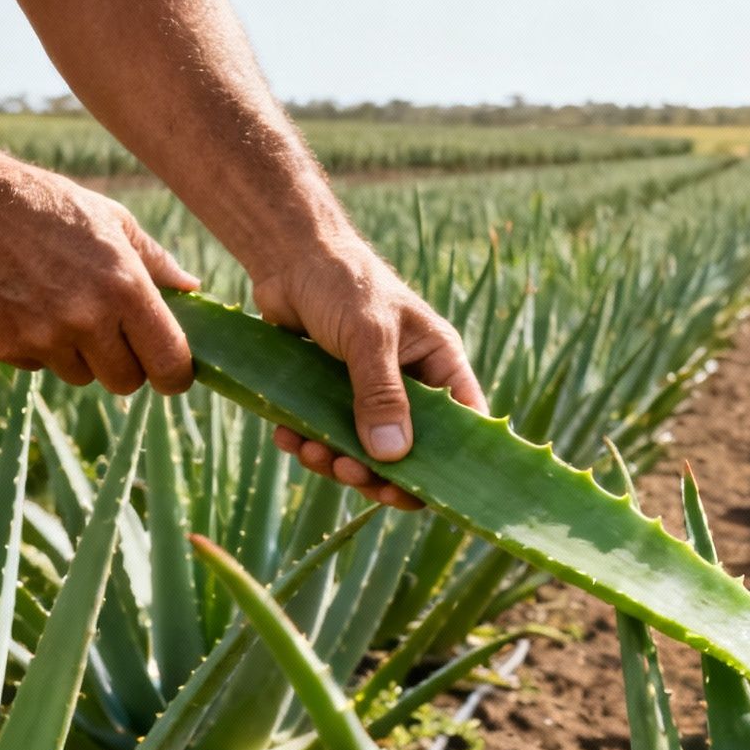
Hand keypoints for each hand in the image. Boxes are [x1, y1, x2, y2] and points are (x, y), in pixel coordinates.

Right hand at [0, 161, 199, 394]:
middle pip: (126, 382)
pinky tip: (23, 303)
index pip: (170, 364)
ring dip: (78, 354)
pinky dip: (37, 346)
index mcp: (126, 288)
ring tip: (57, 304)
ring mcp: (44, 337)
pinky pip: (38, 366)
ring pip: (81, 376)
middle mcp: (88, 319)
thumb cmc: (45, 205)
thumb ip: (156, 260)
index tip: (170, 373)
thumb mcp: (111, 219)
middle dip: (124, 364)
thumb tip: (192, 287)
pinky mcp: (5, 347)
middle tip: (110, 333)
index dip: (175, 376)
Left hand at [254, 239, 485, 509]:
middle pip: (410, 451)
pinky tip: (288, 436)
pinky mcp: (330, 396)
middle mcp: (410, 384)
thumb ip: (381, 393)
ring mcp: (369, 393)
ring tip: (311, 452)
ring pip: (364, 451)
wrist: (288, 257)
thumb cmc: (343, 282)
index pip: (462, 426)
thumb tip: (394, 456)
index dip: (448, 465)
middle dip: (378, 471)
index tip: (417, 493)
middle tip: (348, 473)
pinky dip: (308, 444)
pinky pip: (327, 437)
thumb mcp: (369, 336)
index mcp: (438, 364)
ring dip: (337, 461)